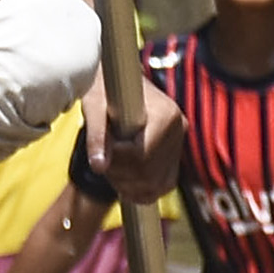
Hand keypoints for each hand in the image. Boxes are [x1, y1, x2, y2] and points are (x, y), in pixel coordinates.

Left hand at [104, 70, 182, 201]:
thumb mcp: (94, 107)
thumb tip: (99, 166)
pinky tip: (125, 182)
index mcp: (165, 114)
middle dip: (120, 174)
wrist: (118, 82)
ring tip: (111, 168)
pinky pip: (164, 184)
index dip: (117, 162)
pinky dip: (144, 190)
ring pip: (157, 184)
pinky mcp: (176, 153)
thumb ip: (96, 135)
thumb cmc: (104, 90)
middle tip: (101, 162)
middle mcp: (178, 128)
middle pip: (149, 173)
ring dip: (129, 185)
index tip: (100, 152)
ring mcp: (179, 142)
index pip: (142, 157)